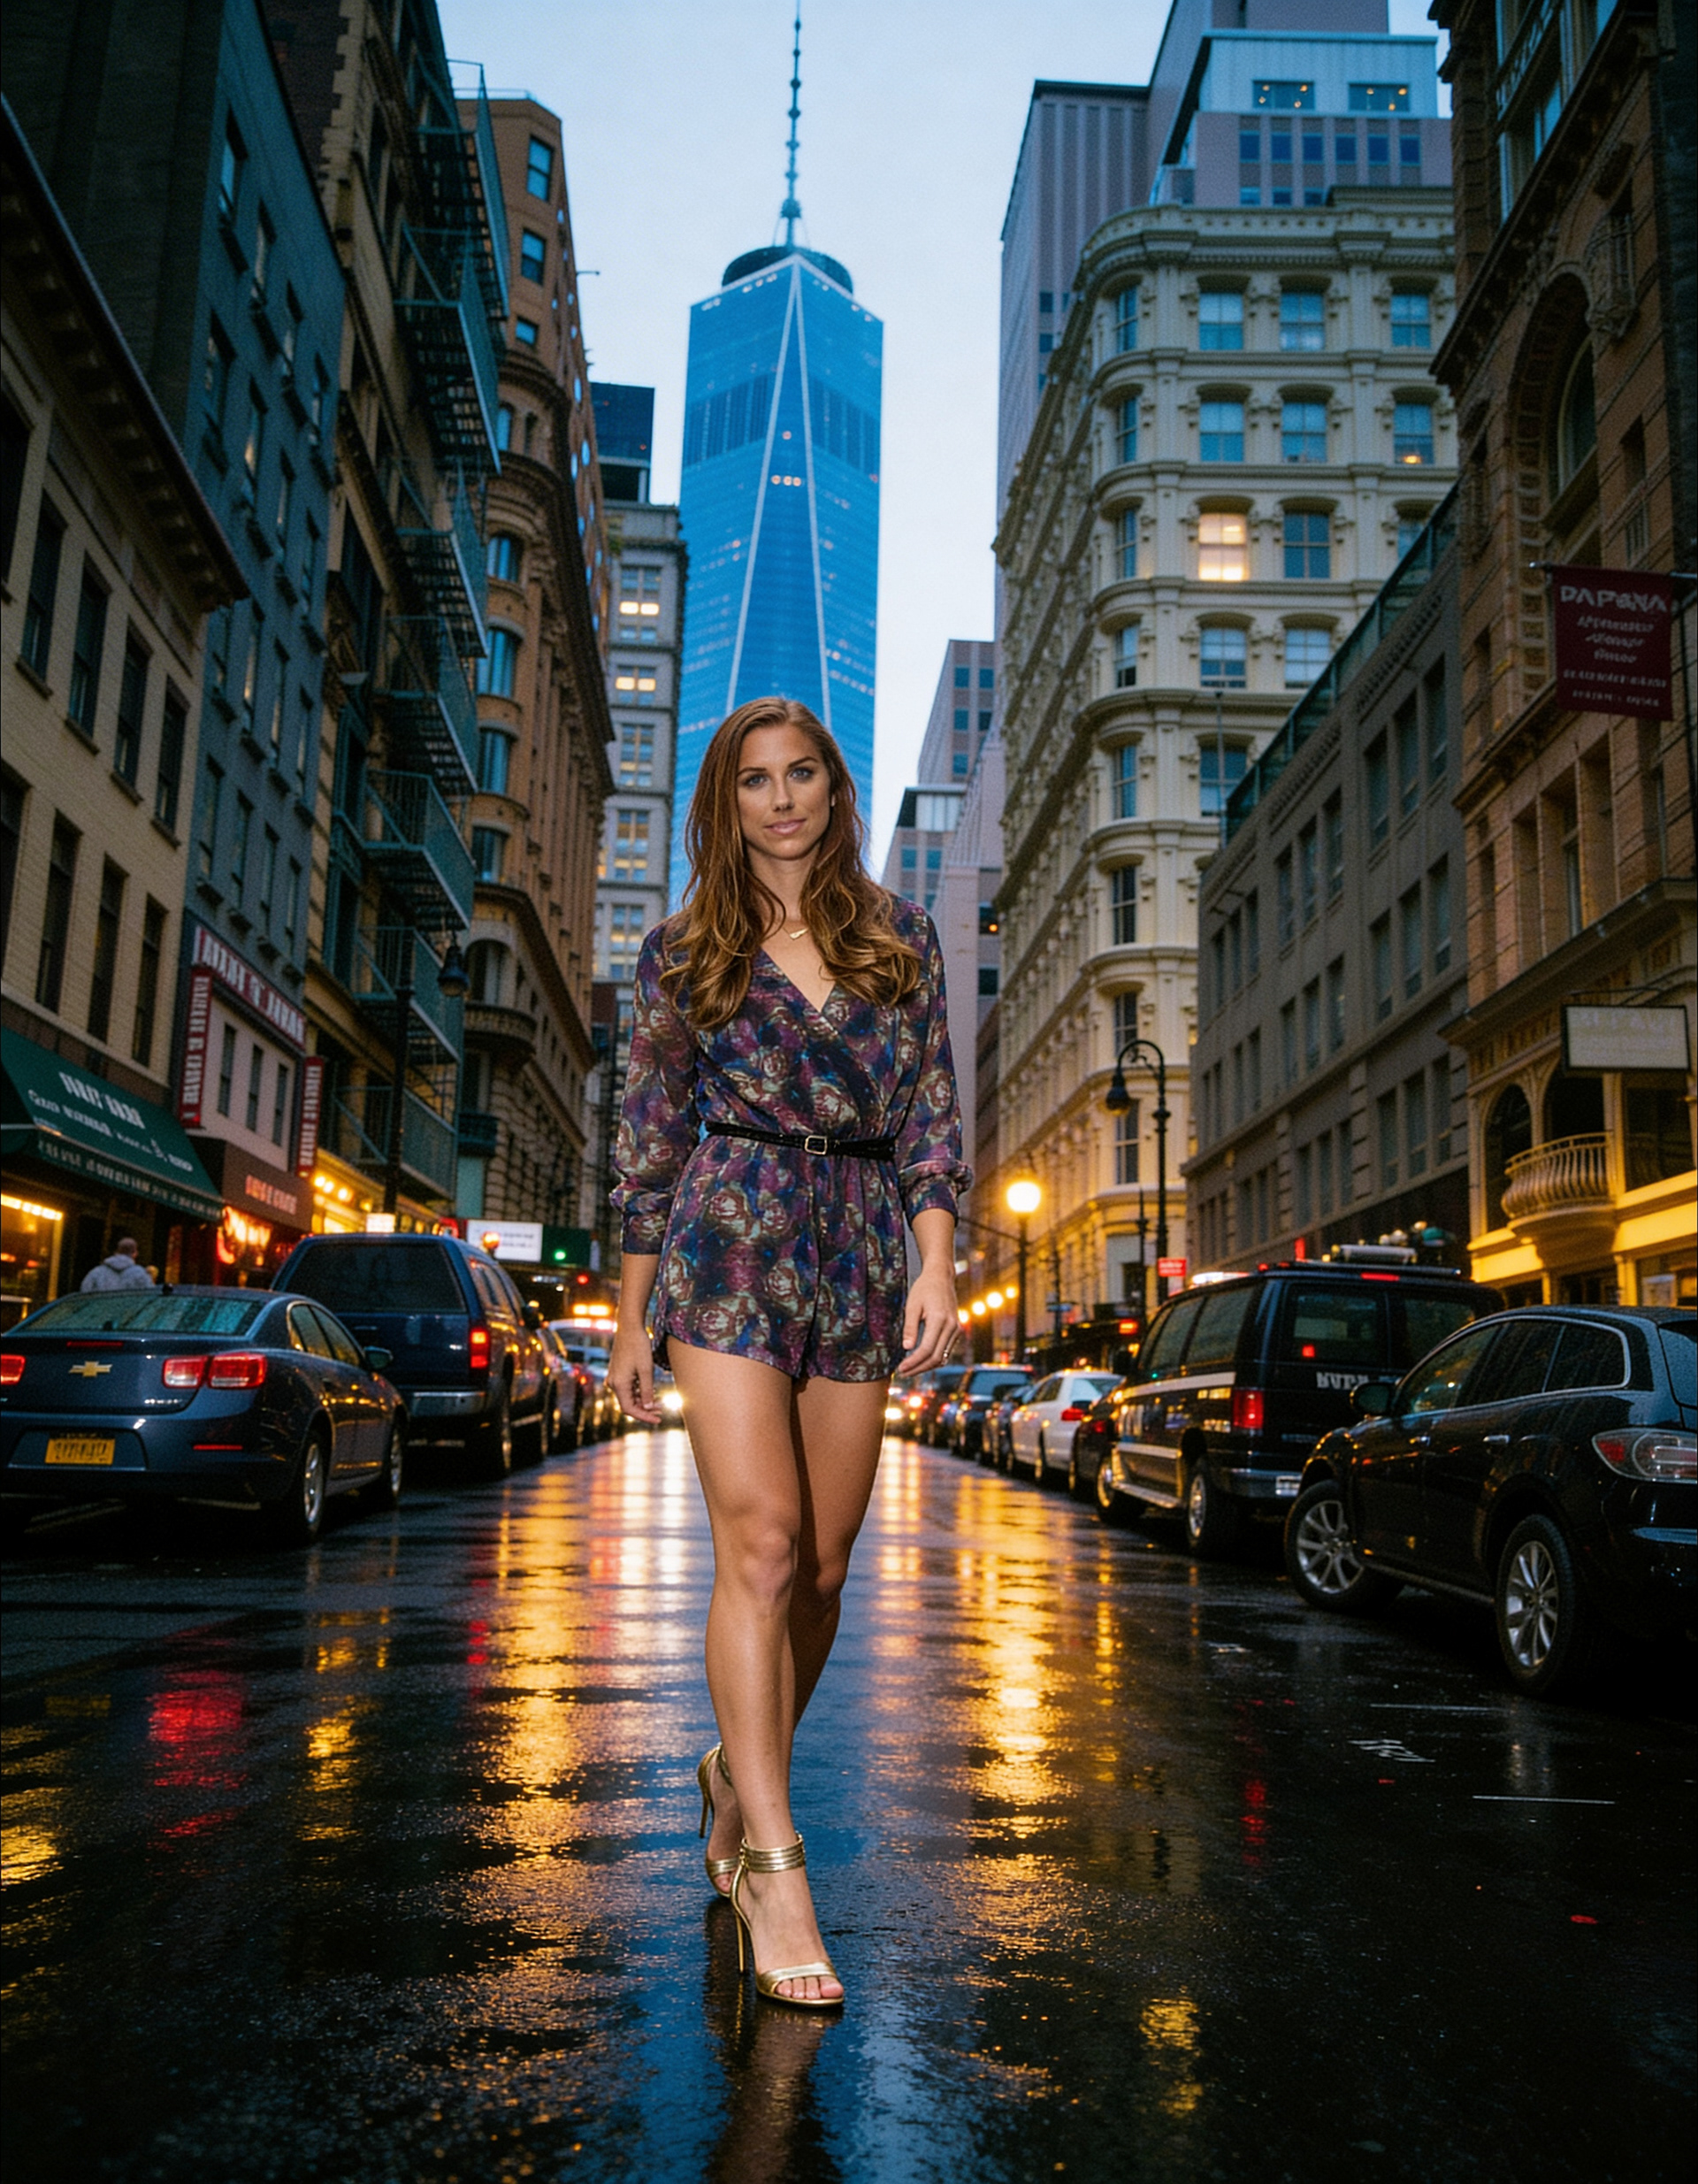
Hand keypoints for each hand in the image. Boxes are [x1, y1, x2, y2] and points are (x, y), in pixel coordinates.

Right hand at [609, 1323, 662, 1423]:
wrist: (629, 1328)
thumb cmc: (639, 1346)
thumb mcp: (646, 1370)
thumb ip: (647, 1390)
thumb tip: (649, 1408)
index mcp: (619, 1384)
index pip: (630, 1409)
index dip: (644, 1416)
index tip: (658, 1419)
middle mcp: (613, 1383)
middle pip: (629, 1404)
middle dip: (645, 1409)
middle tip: (662, 1411)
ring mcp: (614, 1378)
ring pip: (629, 1396)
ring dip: (643, 1400)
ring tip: (660, 1400)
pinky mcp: (618, 1373)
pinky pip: (628, 1388)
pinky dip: (639, 1391)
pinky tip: (652, 1389)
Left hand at [898, 1262, 958, 1377]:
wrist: (941, 1276)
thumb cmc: (924, 1288)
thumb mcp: (912, 1305)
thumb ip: (910, 1327)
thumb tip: (907, 1348)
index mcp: (940, 1319)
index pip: (927, 1349)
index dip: (913, 1362)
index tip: (901, 1368)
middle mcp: (952, 1326)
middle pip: (936, 1357)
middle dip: (918, 1368)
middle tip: (903, 1373)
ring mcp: (956, 1329)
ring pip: (942, 1357)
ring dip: (926, 1366)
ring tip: (909, 1369)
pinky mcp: (956, 1330)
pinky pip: (946, 1351)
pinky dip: (933, 1359)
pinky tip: (920, 1361)